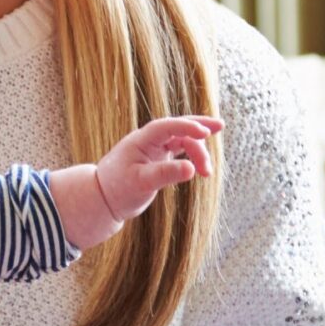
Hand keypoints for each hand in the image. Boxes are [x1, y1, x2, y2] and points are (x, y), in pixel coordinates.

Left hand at [94, 116, 222, 222]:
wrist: (104, 199)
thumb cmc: (118, 189)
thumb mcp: (142, 183)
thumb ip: (166, 174)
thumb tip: (192, 169)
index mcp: (142, 140)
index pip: (167, 126)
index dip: (187, 125)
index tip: (206, 132)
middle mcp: (149, 141)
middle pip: (179, 128)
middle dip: (200, 125)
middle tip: (221, 127)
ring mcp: (155, 149)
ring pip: (183, 141)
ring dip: (198, 151)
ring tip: (207, 173)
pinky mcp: (159, 159)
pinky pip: (180, 150)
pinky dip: (192, 156)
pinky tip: (201, 167)